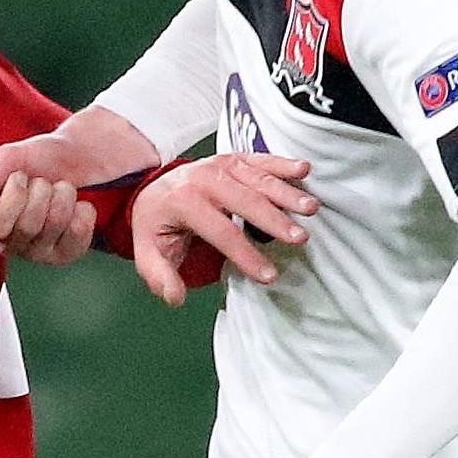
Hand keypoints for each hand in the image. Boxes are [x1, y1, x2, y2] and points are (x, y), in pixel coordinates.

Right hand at [0, 130, 104, 266]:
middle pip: (28, 225)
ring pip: (56, 223)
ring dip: (63, 194)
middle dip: (41, 190)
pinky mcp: (67, 253)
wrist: (72, 158)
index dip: (14, 193)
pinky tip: (75, 207)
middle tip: (41, 183)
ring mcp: (40, 253)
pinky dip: (82, 209)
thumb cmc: (33, 162)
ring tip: (58, 191)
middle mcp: (12, 245)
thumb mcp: (5, 160)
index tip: (20, 176)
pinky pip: (79, 230)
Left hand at [130, 154, 317, 305]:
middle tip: (300, 238)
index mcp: (184, 201)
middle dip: (275, 220)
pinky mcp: (234, 159)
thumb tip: (175, 297)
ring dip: (287, 193)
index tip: (268, 275)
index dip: (246, 255)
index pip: (221, 231)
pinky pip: (261, 159)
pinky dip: (283, 164)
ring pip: (258, 179)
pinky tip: (304, 169)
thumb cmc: (156, 224)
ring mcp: (221, 165)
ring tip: (311, 208)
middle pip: (245, 201)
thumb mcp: (147, 253)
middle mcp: (204, 178)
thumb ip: (159, 276)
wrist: (154, 189)